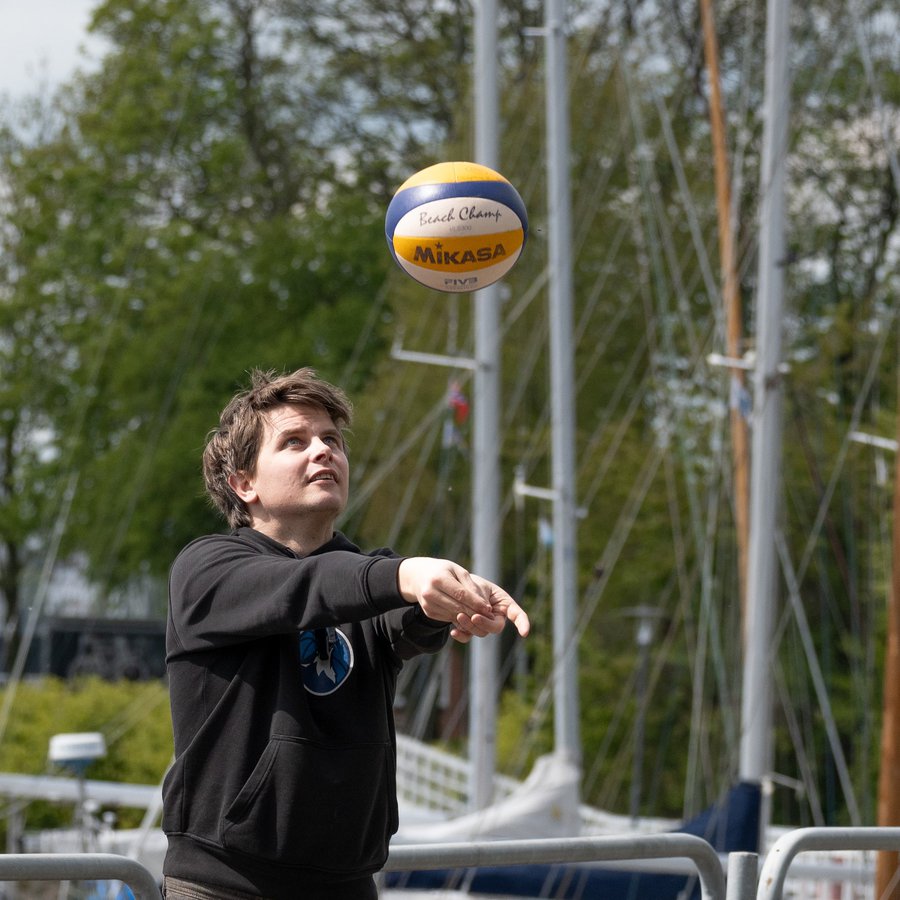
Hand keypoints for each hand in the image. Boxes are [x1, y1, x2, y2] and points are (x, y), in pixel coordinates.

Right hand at [397, 557, 529, 641]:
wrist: (420, 576)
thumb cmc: (443, 570)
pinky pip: (448, 618)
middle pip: (457, 607)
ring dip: (468, 617)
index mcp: (438, 579)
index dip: (476, 602)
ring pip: (453, 615)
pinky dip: (459, 617)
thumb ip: (470, 585)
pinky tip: (467, 614)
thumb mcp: (457, 570)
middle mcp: (430, 593)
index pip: (460, 594)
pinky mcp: (428, 612)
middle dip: (474, 612)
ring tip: (480, 615)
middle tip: (488, 615)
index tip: (488, 608)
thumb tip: (484, 604)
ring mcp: (428, 604)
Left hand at [448, 574, 529, 642]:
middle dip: (485, 623)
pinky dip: (461, 635)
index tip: (524, 634)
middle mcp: (496, 617)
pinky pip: (468, 637)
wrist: (455, 587)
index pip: (517, 614)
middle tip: (474, 617)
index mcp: (504, 603)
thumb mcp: (478, 586)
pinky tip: (454, 632)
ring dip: (470, 626)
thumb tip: (485, 613)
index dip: (522, 623)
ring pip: (481, 632)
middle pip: (496, 627)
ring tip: (459, 616)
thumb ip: (481, 598)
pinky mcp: (471, 630)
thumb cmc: (471, 583)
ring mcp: (484, 625)